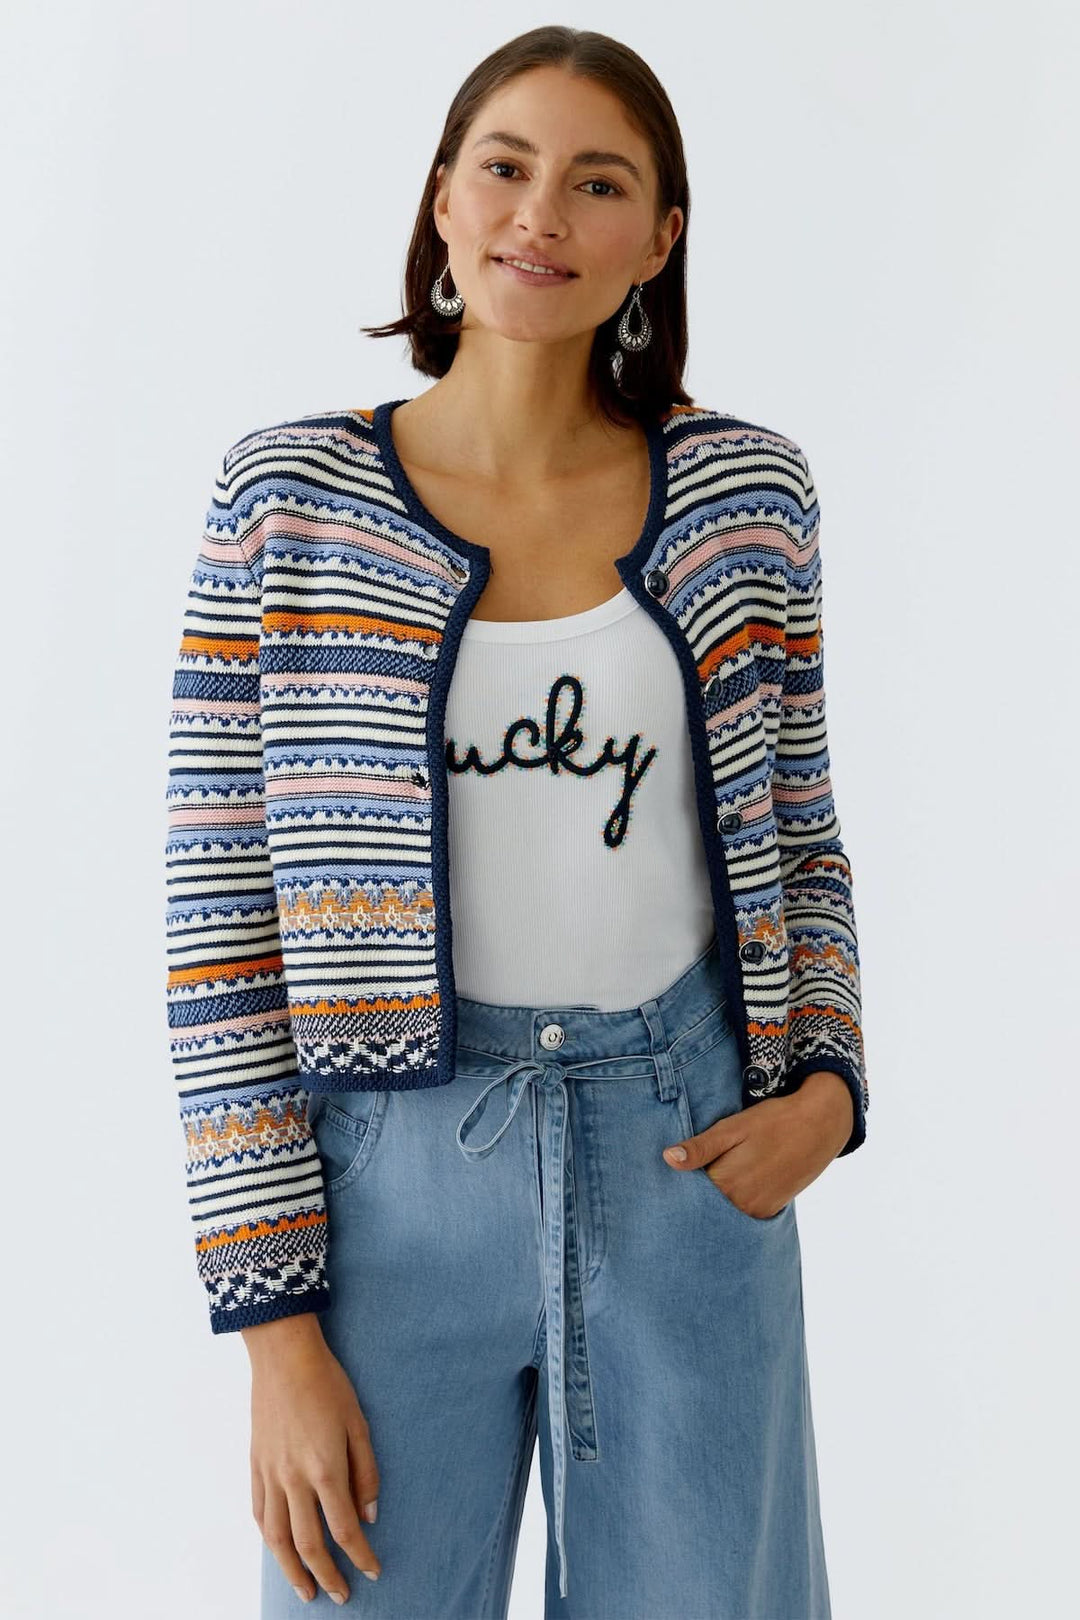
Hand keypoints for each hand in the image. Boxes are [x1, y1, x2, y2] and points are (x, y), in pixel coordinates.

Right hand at [246, 1316, 381, 1603]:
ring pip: (277, 1539)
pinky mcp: (255, 1465)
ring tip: (306, 1592)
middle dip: (327, 1576)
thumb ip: (366, 1472)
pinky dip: (269, 1539)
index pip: (345, 1528)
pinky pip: (259, 1513)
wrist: (283, 1355)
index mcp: (325, 1468)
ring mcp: (270, 1474)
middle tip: (342, 1595)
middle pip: (309, 1544)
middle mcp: (294, 1479)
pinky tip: (279, 1550)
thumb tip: (369, 1514)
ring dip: (292, 1571)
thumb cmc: (327, 1383)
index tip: (373, 1570)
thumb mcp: (359, 1423)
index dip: (360, 1556)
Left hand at [662, 1070, 854, 1217]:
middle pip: (704, 1205)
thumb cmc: (773, 1121)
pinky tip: (733, 1186)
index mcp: (726, 1182)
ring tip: (714, 1177)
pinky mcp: (770, 1210)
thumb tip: (668, 1159)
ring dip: (714, 1200)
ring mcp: (757, 1210)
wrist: (820, 1125)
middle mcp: (741, 1203)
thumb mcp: (732, 1128)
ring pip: (723, 1210)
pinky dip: (733, 1204)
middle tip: (689, 1175)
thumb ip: (700, 1147)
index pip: (687, 1192)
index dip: (678, 1182)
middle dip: (694, 1194)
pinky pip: (742, 1213)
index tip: (668, 1174)